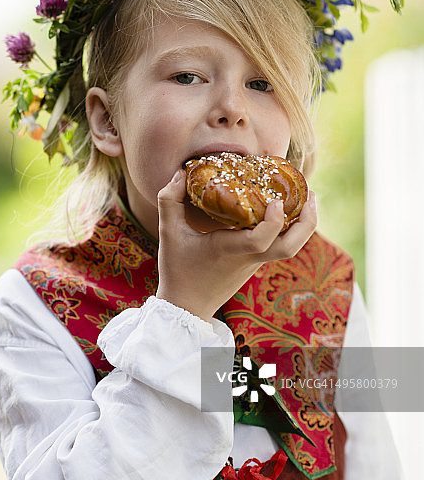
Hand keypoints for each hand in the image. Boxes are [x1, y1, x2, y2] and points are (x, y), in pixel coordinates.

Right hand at [155, 169, 316, 321]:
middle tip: (310, 194)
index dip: (274, 221)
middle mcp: (248, 258)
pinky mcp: (255, 265)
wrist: (186, 306)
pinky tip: (287, 211)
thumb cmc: (177, 269)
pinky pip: (281, 246)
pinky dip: (291, 229)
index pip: (261, 241)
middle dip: (307, 222)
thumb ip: (170, 200)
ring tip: (307, 199)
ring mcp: (254, 263)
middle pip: (290, 248)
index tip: (276, 200)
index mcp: (229, 250)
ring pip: (291, 248)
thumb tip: (181, 173)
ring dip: (304, 225)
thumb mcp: (168, 232)